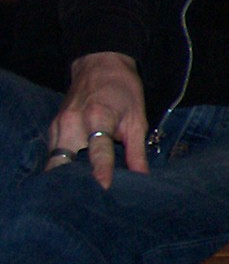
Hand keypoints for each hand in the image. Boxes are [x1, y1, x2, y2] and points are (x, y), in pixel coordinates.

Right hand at [50, 51, 148, 184]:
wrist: (100, 65)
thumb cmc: (123, 91)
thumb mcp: (137, 118)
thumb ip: (137, 150)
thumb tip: (142, 177)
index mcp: (97, 117)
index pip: (98, 149)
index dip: (101, 170)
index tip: (103, 187)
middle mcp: (72, 122)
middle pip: (64, 161)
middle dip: (74, 181)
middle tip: (89, 198)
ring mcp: (58, 125)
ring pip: (55, 160)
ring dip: (66, 175)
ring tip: (82, 192)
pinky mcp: (52, 127)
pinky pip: (53, 153)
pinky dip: (62, 165)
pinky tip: (74, 177)